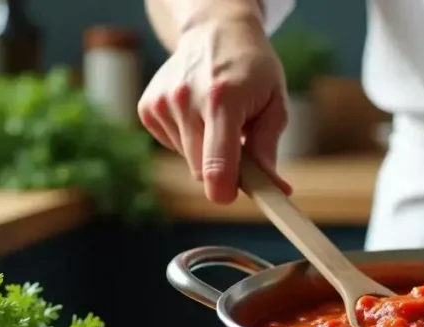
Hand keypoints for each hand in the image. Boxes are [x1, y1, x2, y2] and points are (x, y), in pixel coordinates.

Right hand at [138, 13, 290, 203]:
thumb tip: (275, 190)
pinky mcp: (148, 108)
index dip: (224, 189)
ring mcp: (162, 103)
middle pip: (200, 168)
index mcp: (223, 100)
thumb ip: (269, 149)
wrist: (215, 32)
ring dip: (206, 152)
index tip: (230, 197)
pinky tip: (198, 116)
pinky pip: (173, 146)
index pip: (216, 161)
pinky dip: (189, 140)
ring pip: (187, 160)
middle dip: (223, 170)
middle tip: (241, 147)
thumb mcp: (275, 104)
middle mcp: (186, 100)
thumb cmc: (252, 70)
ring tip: (218, 120)